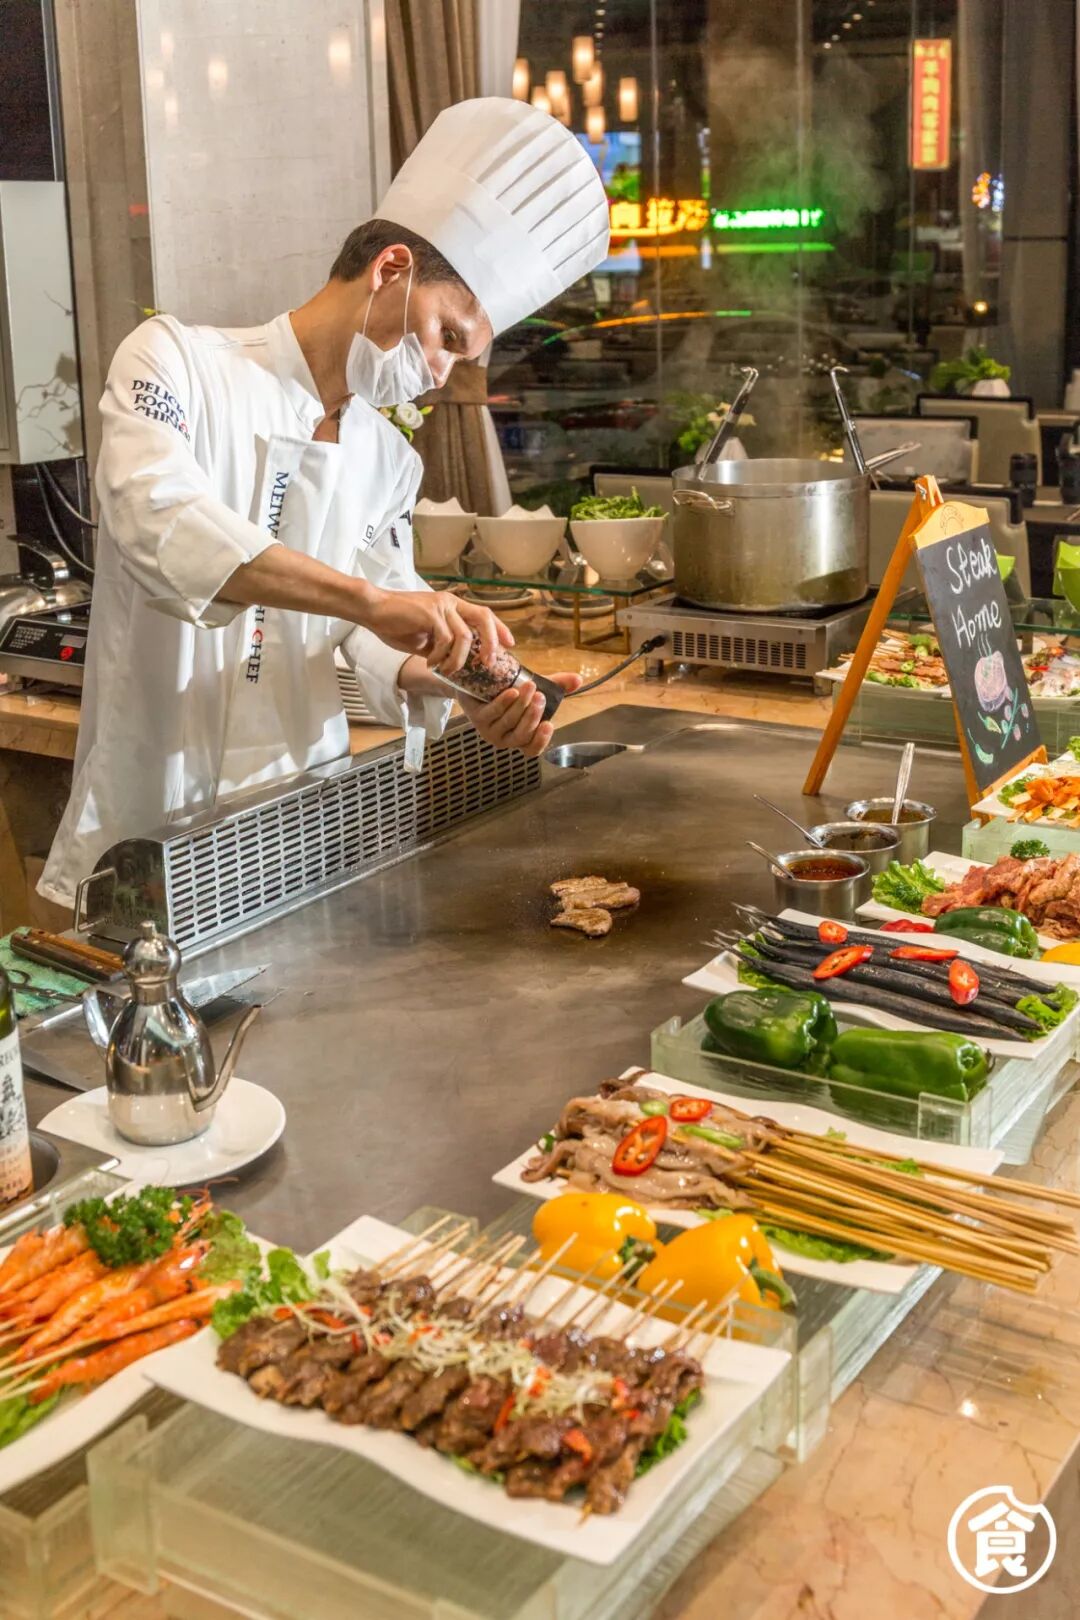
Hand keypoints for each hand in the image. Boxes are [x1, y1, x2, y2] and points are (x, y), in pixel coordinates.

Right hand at [362, 587, 512, 672]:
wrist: (373, 610)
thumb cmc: (396, 623)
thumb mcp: (425, 638)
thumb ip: (442, 646)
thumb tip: (457, 664)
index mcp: (451, 605)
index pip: (484, 614)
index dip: (499, 629)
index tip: (509, 645)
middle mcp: (450, 602)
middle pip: (483, 618)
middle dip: (491, 642)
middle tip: (488, 663)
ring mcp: (441, 606)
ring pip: (464, 636)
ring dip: (458, 659)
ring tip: (447, 670)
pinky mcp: (430, 613)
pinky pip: (445, 640)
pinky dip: (441, 656)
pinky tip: (431, 662)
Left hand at [458, 673, 582, 757]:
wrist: (479, 680)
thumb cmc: (510, 689)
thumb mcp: (536, 689)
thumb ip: (557, 686)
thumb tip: (579, 679)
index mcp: (522, 738)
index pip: (532, 750)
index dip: (541, 741)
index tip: (550, 724)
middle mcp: (506, 739)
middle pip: (522, 735)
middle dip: (533, 716)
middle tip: (541, 697)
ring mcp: (490, 730)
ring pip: (508, 722)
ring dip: (520, 705)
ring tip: (530, 687)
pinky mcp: (477, 718)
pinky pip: (492, 713)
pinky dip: (503, 703)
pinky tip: (512, 692)